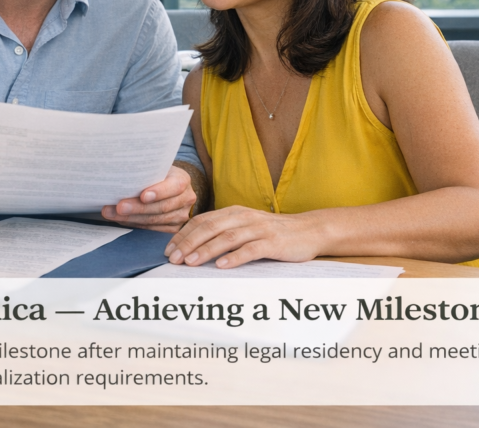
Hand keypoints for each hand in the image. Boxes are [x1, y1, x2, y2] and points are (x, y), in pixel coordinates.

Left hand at [101, 165, 195, 232]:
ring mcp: (181, 215)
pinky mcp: (173, 228)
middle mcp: (186, 199)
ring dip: (131, 218)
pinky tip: (120, 219)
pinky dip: (134, 224)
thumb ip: (143, 172)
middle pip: (162, 207)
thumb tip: (118, 175)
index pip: (175, 186)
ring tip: (111, 213)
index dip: (159, 192)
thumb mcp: (154, 168)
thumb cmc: (156, 174)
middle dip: (137, 208)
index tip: (142, 195)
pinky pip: (152, 229)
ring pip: (155, 220)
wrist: (166, 185)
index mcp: (183, 179)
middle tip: (118, 207)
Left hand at [164, 205, 322, 267]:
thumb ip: (223, 231)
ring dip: (205, 250)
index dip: (183, 235)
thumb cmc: (273, 232)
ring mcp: (259, 229)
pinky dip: (234, 257)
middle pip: (209, 228)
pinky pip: (251, 249)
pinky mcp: (273, 242)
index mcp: (233, 212)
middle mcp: (243, 217)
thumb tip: (193, 245)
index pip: (201, 221)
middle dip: (188, 243)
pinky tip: (221, 266)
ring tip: (189, 263)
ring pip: (226, 238)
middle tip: (172, 259)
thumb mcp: (245, 227)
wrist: (310, 230)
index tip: (168, 250)